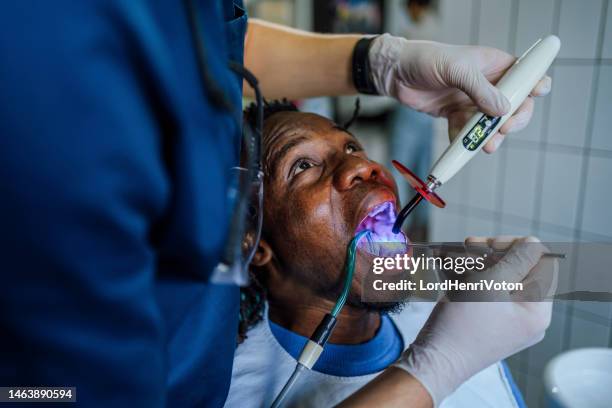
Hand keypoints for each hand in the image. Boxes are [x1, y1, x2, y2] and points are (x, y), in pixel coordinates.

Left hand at [368, 35, 551, 152]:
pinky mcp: (456, 114)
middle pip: (514, 107)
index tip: (532, 98)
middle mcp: (488, 84)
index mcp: (495, 65)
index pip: (526, 76)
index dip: (535, 88)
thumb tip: (503, 110)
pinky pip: (467, 132)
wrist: (396, 74)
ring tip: (484, 146)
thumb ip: (479, 89)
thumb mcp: (455, 69)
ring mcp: (473, 101)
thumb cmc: (426, 60)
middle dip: (512, 121)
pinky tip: (457, 143)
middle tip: (503, 130)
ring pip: (491, 124)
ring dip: (490, 137)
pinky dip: (464, 141)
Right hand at [393, 236, 556, 406]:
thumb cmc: (462, 326)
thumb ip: (515, 260)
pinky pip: (483, 290)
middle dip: (490, 253)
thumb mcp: (490, 285)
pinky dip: (467, 277)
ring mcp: (505, 318)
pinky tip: (447, 266)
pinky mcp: (486, 320)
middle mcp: (526, 315)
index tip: (491, 244)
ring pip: (496, 277)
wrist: (435, 360)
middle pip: (518, 268)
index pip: (542, 264)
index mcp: (537, 310)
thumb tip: (534, 243)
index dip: (518, 247)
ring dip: (474, 262)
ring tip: (452, 257)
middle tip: (468, 246)